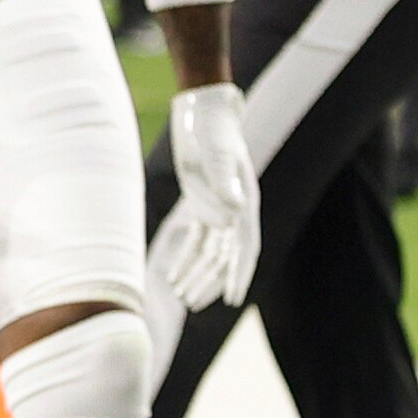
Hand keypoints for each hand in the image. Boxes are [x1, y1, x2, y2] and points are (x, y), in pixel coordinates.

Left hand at [148, 83, 258, 310]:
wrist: (203, 112)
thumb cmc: (213, 130)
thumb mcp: (217, 152)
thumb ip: (225, 178)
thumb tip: (235, 210)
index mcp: (245, 203)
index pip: (245, 247)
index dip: (240, 274)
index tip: (233, 300)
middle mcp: (235, 211)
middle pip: (225, 256)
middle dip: (211, 282)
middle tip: (193, 305)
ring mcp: (219, 209)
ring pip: (210, 252)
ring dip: (196, 274)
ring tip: (181, 297)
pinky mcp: (202, 205)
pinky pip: (196, 240)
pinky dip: (185, 258)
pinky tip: (171, 275)